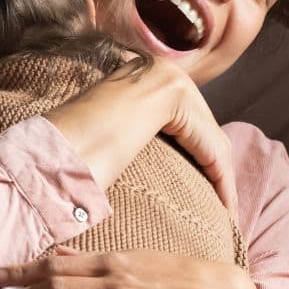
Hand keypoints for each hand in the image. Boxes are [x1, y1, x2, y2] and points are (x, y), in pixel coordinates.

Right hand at [45, 58, 236, 212]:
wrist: (61, 146)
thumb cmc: (80, 156)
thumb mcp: (116, 143)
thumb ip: (136, 139)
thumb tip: (140, 159)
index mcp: (148, 81)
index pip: (190, 128)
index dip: (204, 162)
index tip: (212, 194)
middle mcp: (161, 72)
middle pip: (202, 133)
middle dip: (217, 172)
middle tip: (226, 210)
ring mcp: (169, 80)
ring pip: (210, 141)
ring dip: (222, 181)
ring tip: (227, 215)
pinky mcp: (175, 97)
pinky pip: (210, 147)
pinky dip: (221, 180)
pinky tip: (227, 208)